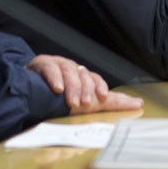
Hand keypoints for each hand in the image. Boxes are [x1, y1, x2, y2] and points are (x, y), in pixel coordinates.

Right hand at [27, 55, 142, 113]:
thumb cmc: (59, 97)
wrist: (28, 86)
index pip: (98, 80)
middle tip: (85, 104)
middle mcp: (75, 69)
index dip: (102, 87)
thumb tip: (139, 103)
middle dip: (86, 91)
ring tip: (72, 103)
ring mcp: (60, 64)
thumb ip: (105, 104)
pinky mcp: (43, 64)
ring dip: (72, 88)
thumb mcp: (82, 101)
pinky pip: (51, 69)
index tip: (104, 97)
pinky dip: (55, 79)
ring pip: (70, 73)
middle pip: (85, 77)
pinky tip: (57, 89)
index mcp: (86, 77)